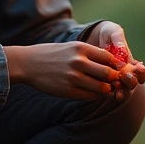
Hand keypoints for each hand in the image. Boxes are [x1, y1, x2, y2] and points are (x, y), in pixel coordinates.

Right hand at [4, 41, 121, 99]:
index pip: (109, 58)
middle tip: (113, 81)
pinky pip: (90, 96)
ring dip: (105, 89)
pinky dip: (95, 96)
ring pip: (102, 88)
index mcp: (81, 48)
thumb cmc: (52, 54)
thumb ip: (90, 53)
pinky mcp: (68, 91)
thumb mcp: (71, 47)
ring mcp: (73, 77)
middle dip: (113, 79)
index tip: (115, 69)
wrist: (28, 64)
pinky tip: (91, 92)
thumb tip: (112, 62)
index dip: (115, 65)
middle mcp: (79, 62)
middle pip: (108, 74)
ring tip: (102, 88)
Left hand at [89, 21, 144, 100]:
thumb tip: (123, 52)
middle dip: (130, 81)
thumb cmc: (108, 33)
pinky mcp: (102, 81)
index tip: (138, 68)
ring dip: (120, 89)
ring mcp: (114, 79)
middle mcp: (126, 73)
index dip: (142, 73)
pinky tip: (107, 90)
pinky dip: (109, 91)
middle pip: (133, 84)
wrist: (93, 37)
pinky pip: (108, 90)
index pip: (143, 73)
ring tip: (115, 84)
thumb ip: (119, 41)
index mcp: (132, 62)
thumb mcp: (114, 32)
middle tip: (123, 75)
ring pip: (122, 90)